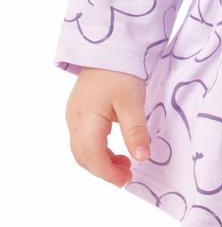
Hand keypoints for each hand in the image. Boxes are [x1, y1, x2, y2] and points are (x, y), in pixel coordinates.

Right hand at [64, 67, 150, 188]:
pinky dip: (98, 150)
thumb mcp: (132, 102)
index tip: (126, 181)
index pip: (93, 157)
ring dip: (100, 162)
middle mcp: (74, 120)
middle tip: (128, 176)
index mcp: (85, 119)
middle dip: (103, 171)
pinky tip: (116, 150)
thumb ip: (135, 132)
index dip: (108, 173)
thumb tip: (142, 158)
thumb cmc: (121, 71)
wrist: (109, 45)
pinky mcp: (80, 111)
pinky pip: (84, 139)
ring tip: (125, 165)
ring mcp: (75, 116)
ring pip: (82, 150)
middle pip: (83, 157)